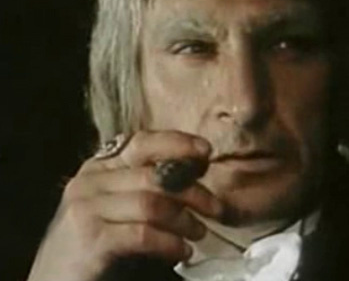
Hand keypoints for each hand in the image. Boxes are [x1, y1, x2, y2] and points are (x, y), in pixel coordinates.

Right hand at [27, 130, 223, 280]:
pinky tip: (183, 252)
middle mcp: (90, 180)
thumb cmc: (95, 244)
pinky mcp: (90, 238)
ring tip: (199, 234)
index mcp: (99, 167)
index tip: (207, 152)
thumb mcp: (120, 207)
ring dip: (185, 220)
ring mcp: (86, 207)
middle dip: (193, 191)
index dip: (178, 143)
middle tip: (216, 208)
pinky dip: (170, 243)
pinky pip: (144, 233)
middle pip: (155, 175)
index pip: (143, 142)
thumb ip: (147, 187)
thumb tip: (196, 173)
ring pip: (153, 203)